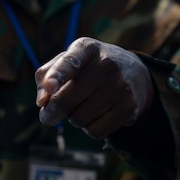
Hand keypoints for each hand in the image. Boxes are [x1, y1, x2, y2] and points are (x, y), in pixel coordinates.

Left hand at [35, 37, 154, 138]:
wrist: (137, 74)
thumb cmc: (92, 68)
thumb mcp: (70, 61)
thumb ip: (47, 75)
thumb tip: (42, 102)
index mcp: (87, 48)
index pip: (70, 62)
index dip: (57, 75)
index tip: (50, 86)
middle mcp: (107, 65)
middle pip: (67, 100)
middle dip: (52, 113)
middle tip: (47, 117)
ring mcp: (120, 87)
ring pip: (79, 119)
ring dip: (74, 119)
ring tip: (83, 107)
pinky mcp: (129, 108)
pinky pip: (96, 131)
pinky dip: (89, 129)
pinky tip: (96, 116)